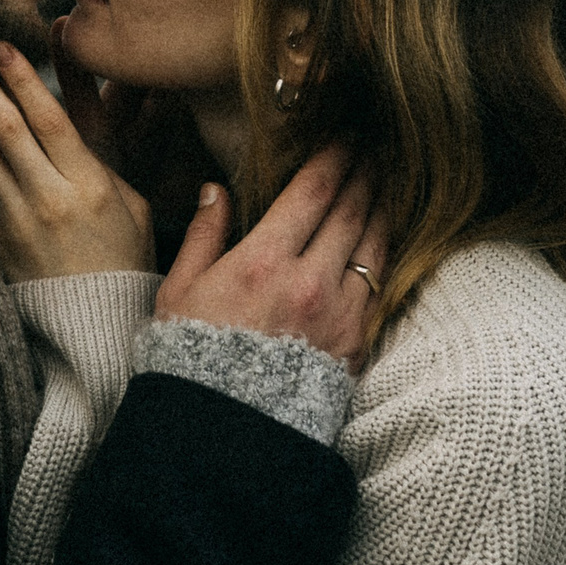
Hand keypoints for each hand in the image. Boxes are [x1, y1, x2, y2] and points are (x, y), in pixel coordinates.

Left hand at [0, 42, 155, 281]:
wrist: (94, 328)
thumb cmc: (123, 259)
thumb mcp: (134, 204)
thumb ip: (102, 159)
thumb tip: (72, 113)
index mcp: (88, 186)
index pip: (48, 120)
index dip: (21, 78)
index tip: (0, 45)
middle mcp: (46, 201)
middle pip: (3, 128)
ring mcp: (14, 222)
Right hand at [154, 144, 388, 371]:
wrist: (226, 429)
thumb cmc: (192, 358)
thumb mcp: (180, 292)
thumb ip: (203, 236)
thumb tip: (215, 191)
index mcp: (263, 262)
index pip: (313, 192)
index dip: (334, 156)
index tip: (345, 135)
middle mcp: (310, 282)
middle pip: (352, 209)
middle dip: (365, 171)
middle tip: (374, 146)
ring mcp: (340, 313)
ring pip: (375, 244)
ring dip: (382, 206)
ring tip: (385, 182)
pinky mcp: (357, 342)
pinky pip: (380, 285)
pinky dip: (385, 253)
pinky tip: (383, 238)